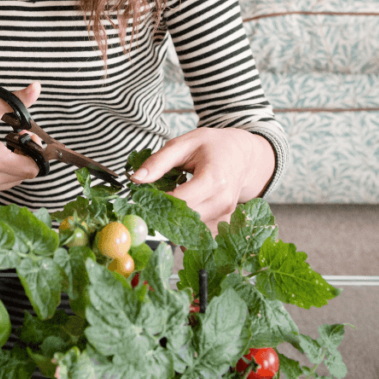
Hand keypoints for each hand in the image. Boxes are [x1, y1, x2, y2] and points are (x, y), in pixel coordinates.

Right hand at [0, 82, 43, 190]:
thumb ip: (17, 100)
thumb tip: (36, 88)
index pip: (32, 169)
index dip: (35, 154)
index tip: (26, 140)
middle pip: (24, 176)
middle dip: (25, 158)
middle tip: (16, 141)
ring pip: (12, 183)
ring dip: (14, 168)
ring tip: (4, 150)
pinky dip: (1, 175)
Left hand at [129, 127, 274, 232]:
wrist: (241, 154)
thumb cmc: (212, 145)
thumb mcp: (183, 144)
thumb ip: (158, 161)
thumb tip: (136, 179)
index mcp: (214, 178)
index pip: (181, 200)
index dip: (159, 201)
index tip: (143, 197)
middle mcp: (223, 200)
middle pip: (186, 218)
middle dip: (163, 214)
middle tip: (150, 203)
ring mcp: (225, 214)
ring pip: (191, 230)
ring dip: (173, 222)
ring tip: (165, 205)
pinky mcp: (224, 222)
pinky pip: (200, 234)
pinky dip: (186, 228)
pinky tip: (179, 214)